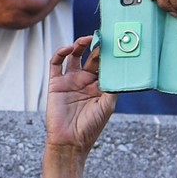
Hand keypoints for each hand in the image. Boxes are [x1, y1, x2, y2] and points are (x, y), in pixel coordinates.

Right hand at [45, 36, 114, 152]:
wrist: (70, 141)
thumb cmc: (91, 126)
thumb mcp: (108, 105)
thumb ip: (113, 86)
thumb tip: (120, 68)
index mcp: (99, 86)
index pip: (105, 64)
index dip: (109, 54)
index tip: (116, 43)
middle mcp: (85, 81)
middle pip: (91, 57)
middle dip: (97, 46)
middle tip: (103, 36)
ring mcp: (70, 81)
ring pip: (74, 56)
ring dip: (79, 45)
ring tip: (86, 39)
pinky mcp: (56, 83)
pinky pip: (56, 64)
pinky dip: (60, 53)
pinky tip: (68, 49)